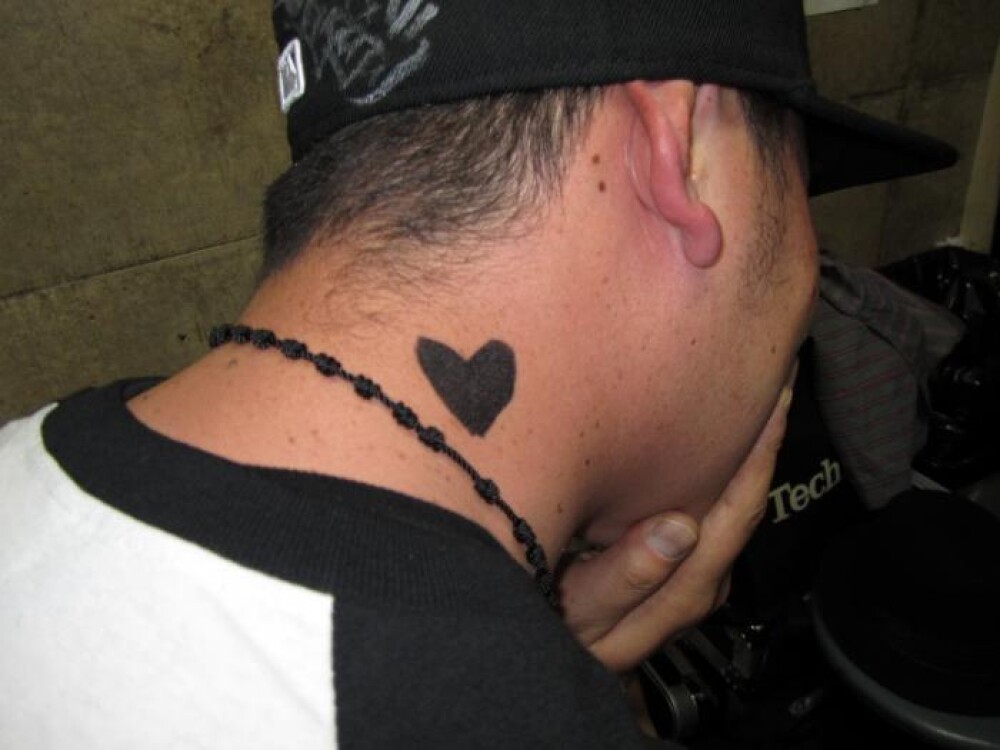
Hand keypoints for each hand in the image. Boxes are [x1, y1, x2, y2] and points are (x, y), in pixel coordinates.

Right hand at [560, 370, 794, 673]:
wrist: (547, 665)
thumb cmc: (559, 636)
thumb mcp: (580, 611)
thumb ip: (628, 575)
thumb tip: (680, 526)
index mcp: (688, 585)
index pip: (738, 511)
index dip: (762, 451)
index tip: (780, 394)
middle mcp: (703, 577)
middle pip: (746, 501)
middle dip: (765, 437)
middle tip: (773, 373)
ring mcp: (693, 572)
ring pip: (730, 503)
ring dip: (743, 450)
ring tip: (747, 395)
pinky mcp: (678, 564)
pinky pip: (709, 510)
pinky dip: (716, 470)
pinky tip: (706, 440)